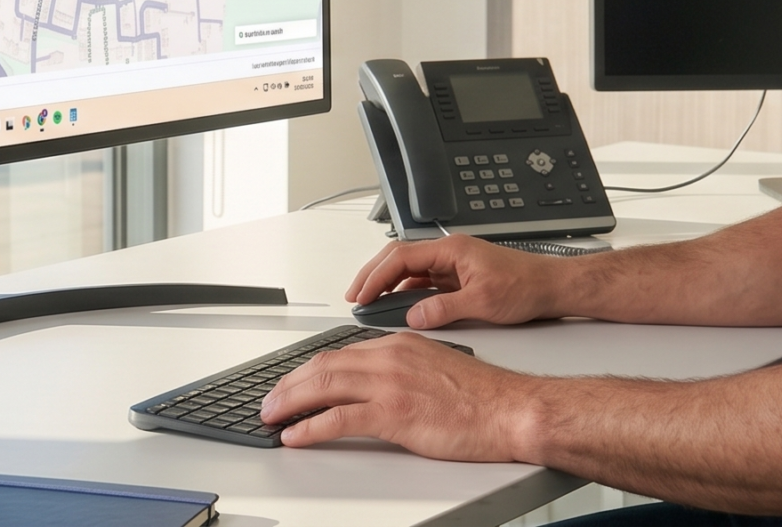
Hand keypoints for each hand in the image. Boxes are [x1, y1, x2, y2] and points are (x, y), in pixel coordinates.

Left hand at [261, 331, 534, 458]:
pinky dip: (310, 428)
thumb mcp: (435, 368)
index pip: (340, 353)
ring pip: (323, 387)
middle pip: (323, 366)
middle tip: (270, 400)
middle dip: (289, 384)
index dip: (309, 369)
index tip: (293, 382)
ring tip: (271, 417)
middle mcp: (390, 357)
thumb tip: (376, 386)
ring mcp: (390, 384)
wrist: (511, 409)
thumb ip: (403, 370)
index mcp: (399, 344)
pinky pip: (338, 419)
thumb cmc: (484, 397)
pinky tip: (296, 436)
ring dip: (290, 403)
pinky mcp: (394, 414)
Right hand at [346, 233, 564, 329]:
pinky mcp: (459, 278)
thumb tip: (415, 316)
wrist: (552, 287)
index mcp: (451, 250)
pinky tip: (400, 308)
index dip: (375, 276)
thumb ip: (445, 309)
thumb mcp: (483, 302)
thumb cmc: (526, 286)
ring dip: (388, 284)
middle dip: (373, 276)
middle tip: (355, 296)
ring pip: (410, 270)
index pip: (401, 257)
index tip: (361, 294)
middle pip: (399, 258)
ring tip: (371, 304)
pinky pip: (424, 282)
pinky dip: (406, 293)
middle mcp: (449, 253)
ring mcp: (453, 265)